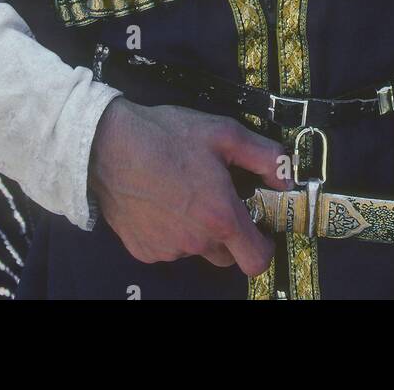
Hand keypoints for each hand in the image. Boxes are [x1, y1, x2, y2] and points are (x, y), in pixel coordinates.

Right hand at [88, 98, 288, 274]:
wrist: (107, 146)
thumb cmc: (166, 136)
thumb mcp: (223, 133)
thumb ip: (263, 156)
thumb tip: (286, 176)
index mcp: (220, 217)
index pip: (257, 260)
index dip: (265, 246)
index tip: (259, 227)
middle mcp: (196, 242)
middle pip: (228, 255)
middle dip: (229, 234)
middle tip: (217, 199)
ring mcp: (168, 250)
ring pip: (195, 249)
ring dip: (197, 230)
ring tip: (182, 191)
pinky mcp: (144, 250)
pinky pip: (168, 247)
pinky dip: (170, 230)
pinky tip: (160, 200)